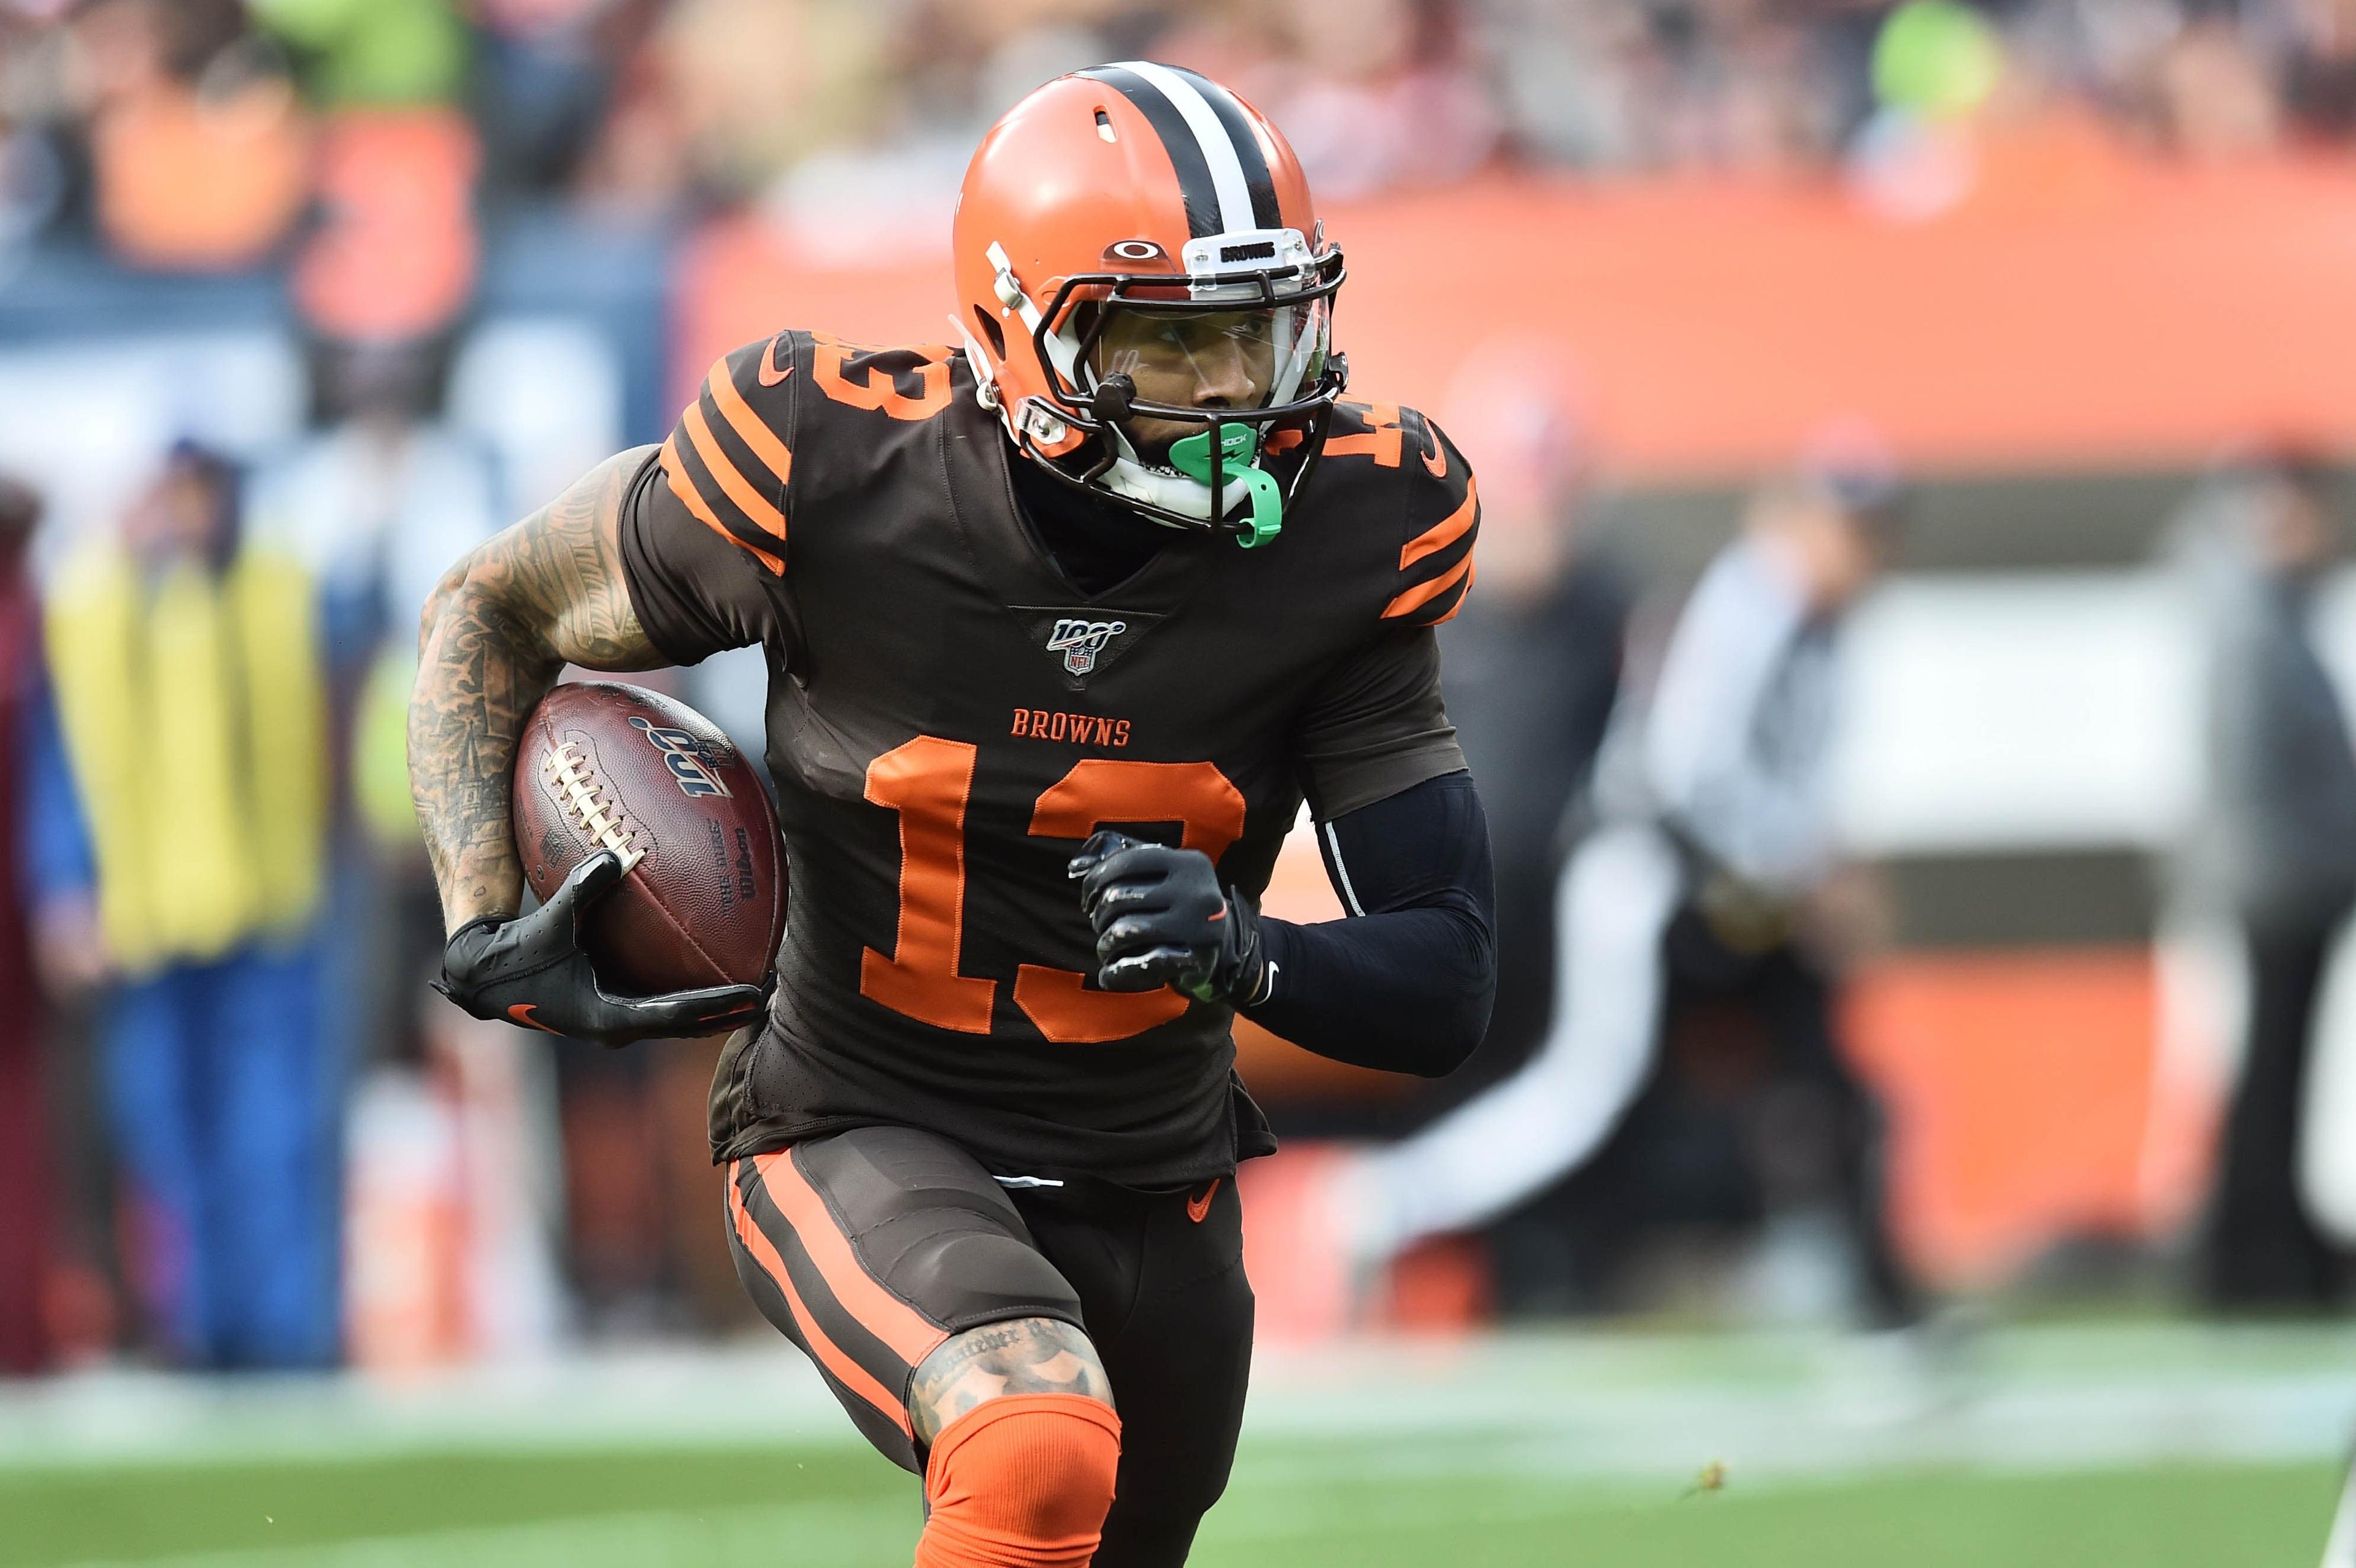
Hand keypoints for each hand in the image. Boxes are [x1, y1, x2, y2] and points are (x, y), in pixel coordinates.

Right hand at [434, 851, 768, 1046]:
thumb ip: (581, 891)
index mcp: (607, 1016)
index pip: (676, 1014)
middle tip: (774, 992)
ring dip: (718, 1010)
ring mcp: (618, 1022)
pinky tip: (719, 974)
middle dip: (732, 1012)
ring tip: (760, 990)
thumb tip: (614, 855)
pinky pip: (665, 1007)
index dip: (718, 1005)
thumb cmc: (518, 953)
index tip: (754, 995)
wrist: (486, 978)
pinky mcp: (615, 1010)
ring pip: (681, 1022)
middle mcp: (618, 1026)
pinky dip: (695, 997)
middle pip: (690, 1026)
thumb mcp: (549, 923)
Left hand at [1067, 830, 1268, 1004]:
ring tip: (1105, 947)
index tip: (1087, 899)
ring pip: (1127, 930)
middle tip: (1099, 926)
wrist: (1222, 945)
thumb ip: (1131, 864)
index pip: (1128, 862)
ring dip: (1105, 943)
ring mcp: (1200, 925)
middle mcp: (1197, 890)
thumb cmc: (1181, 906)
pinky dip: (1117, 971)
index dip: (1096, 880)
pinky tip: (1108, 973)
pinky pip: (1142, 963)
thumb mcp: (1166, 877)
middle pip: (1122, 897)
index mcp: (1188, 863)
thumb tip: (1079, 864)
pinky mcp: (1197, 958)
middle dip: (1099, 915)